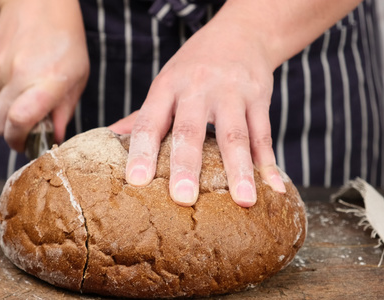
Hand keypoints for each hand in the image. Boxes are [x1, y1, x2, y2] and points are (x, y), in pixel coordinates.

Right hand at [0, 0, 88, 151]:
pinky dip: (5, 91)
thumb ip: (64, 110)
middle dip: (11, 134)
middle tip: (27, 131)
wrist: (38, 2)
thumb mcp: (78, 77)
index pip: (19, 123)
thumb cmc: (66, 39)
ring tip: (28, 93)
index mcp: (46, 83)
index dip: (19, 141)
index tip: (27, 146)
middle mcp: (18, 77)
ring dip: (9, 111)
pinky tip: (20, 74)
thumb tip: (55, 138)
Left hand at [125, 3, 286, 207]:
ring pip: (235, 135)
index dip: (141, 152)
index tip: (136, 181)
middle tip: (183, 198)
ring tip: (243, 201)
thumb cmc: (194, 66)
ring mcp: (232, 93)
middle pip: (191, 130)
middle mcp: (198, 88)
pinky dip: (269, 162)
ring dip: (240, 170)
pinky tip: (273, 188)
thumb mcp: (166, 83)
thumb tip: (109, 138)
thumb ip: (142, 115)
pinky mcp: (259, 97)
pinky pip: (264, 133)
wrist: (241, 33)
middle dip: (187, 165)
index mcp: (167, 87)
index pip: (150, 122)